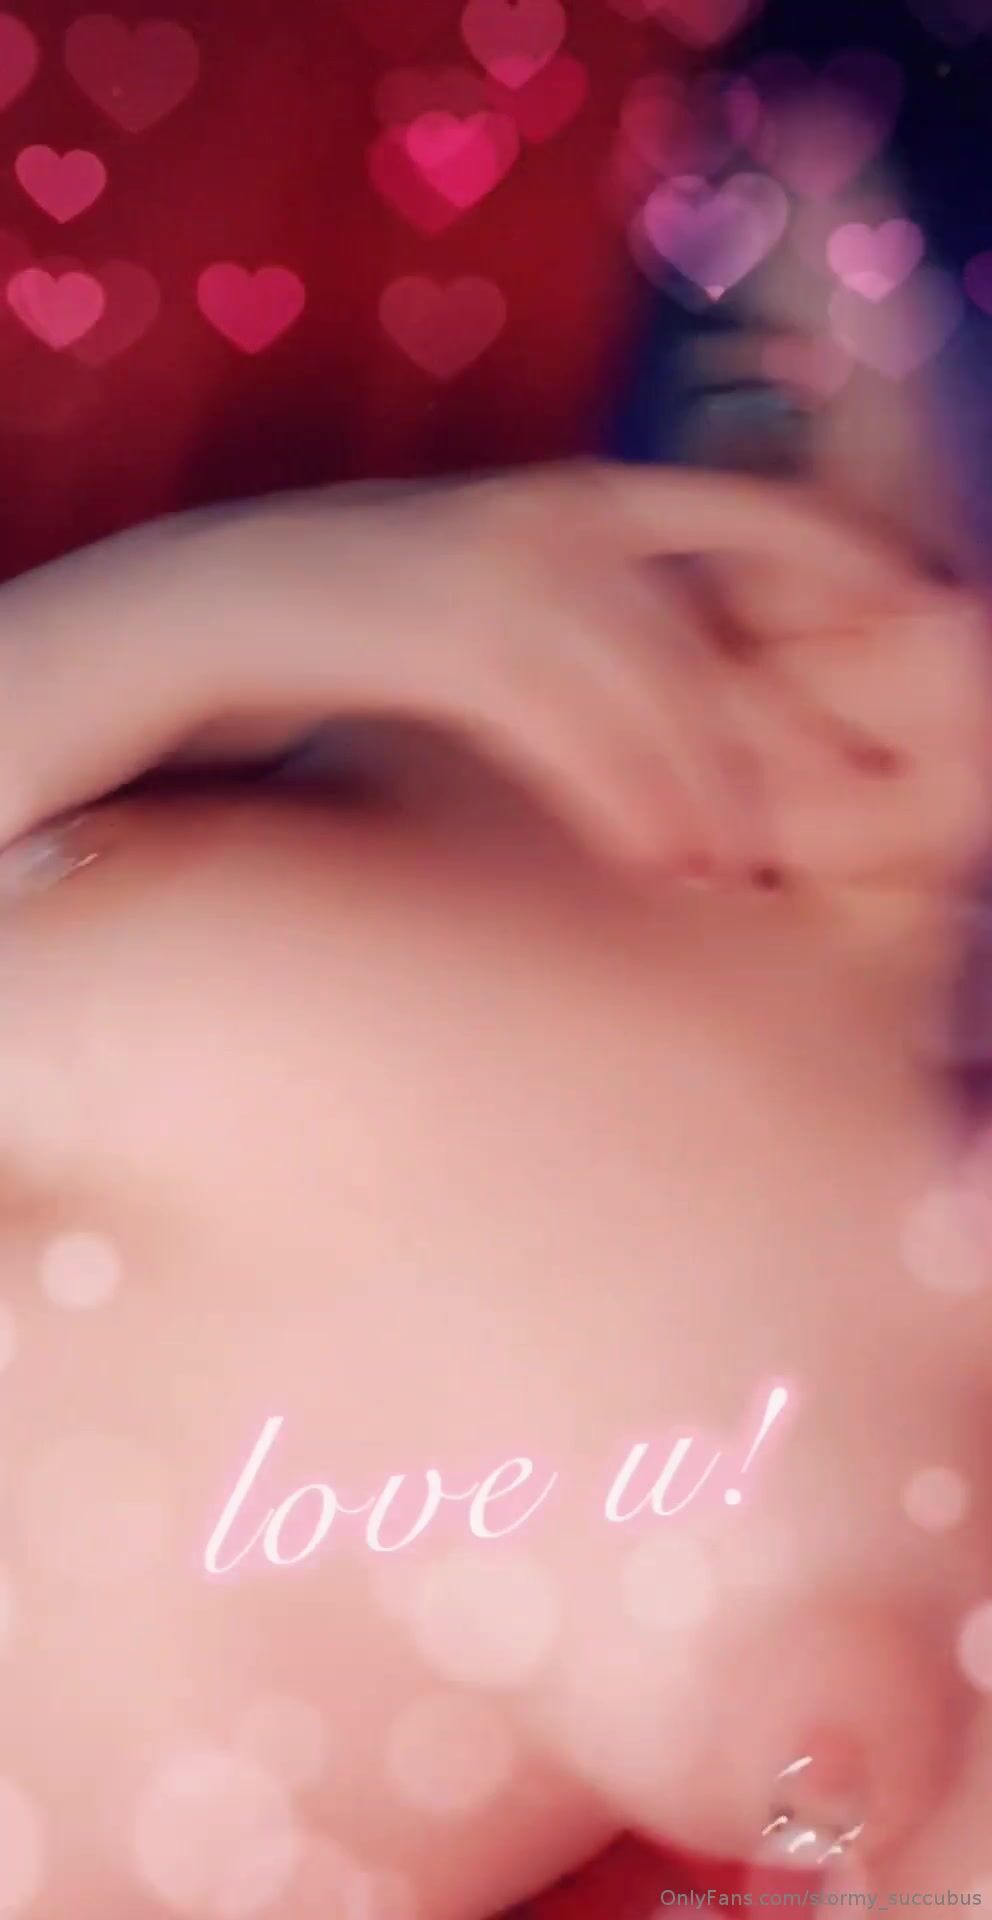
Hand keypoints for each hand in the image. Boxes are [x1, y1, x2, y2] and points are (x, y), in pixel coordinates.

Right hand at [0, 459, 979, 883]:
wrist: (184, 611)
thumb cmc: (342, 623)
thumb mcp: (466, 589)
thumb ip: (564, 621)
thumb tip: (655, 684)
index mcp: (555, 494)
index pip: (726, 504)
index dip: (826, 546)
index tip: (910, 607)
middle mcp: (531, 515)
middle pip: (698, 620)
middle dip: (780, 726)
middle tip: (852, 813)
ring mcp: (475, 567)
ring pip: (642, 679)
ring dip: (704, 786)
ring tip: (744, 872)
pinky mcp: (422, 634)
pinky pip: (559, 722)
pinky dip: (622, 796)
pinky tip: (663, 856)